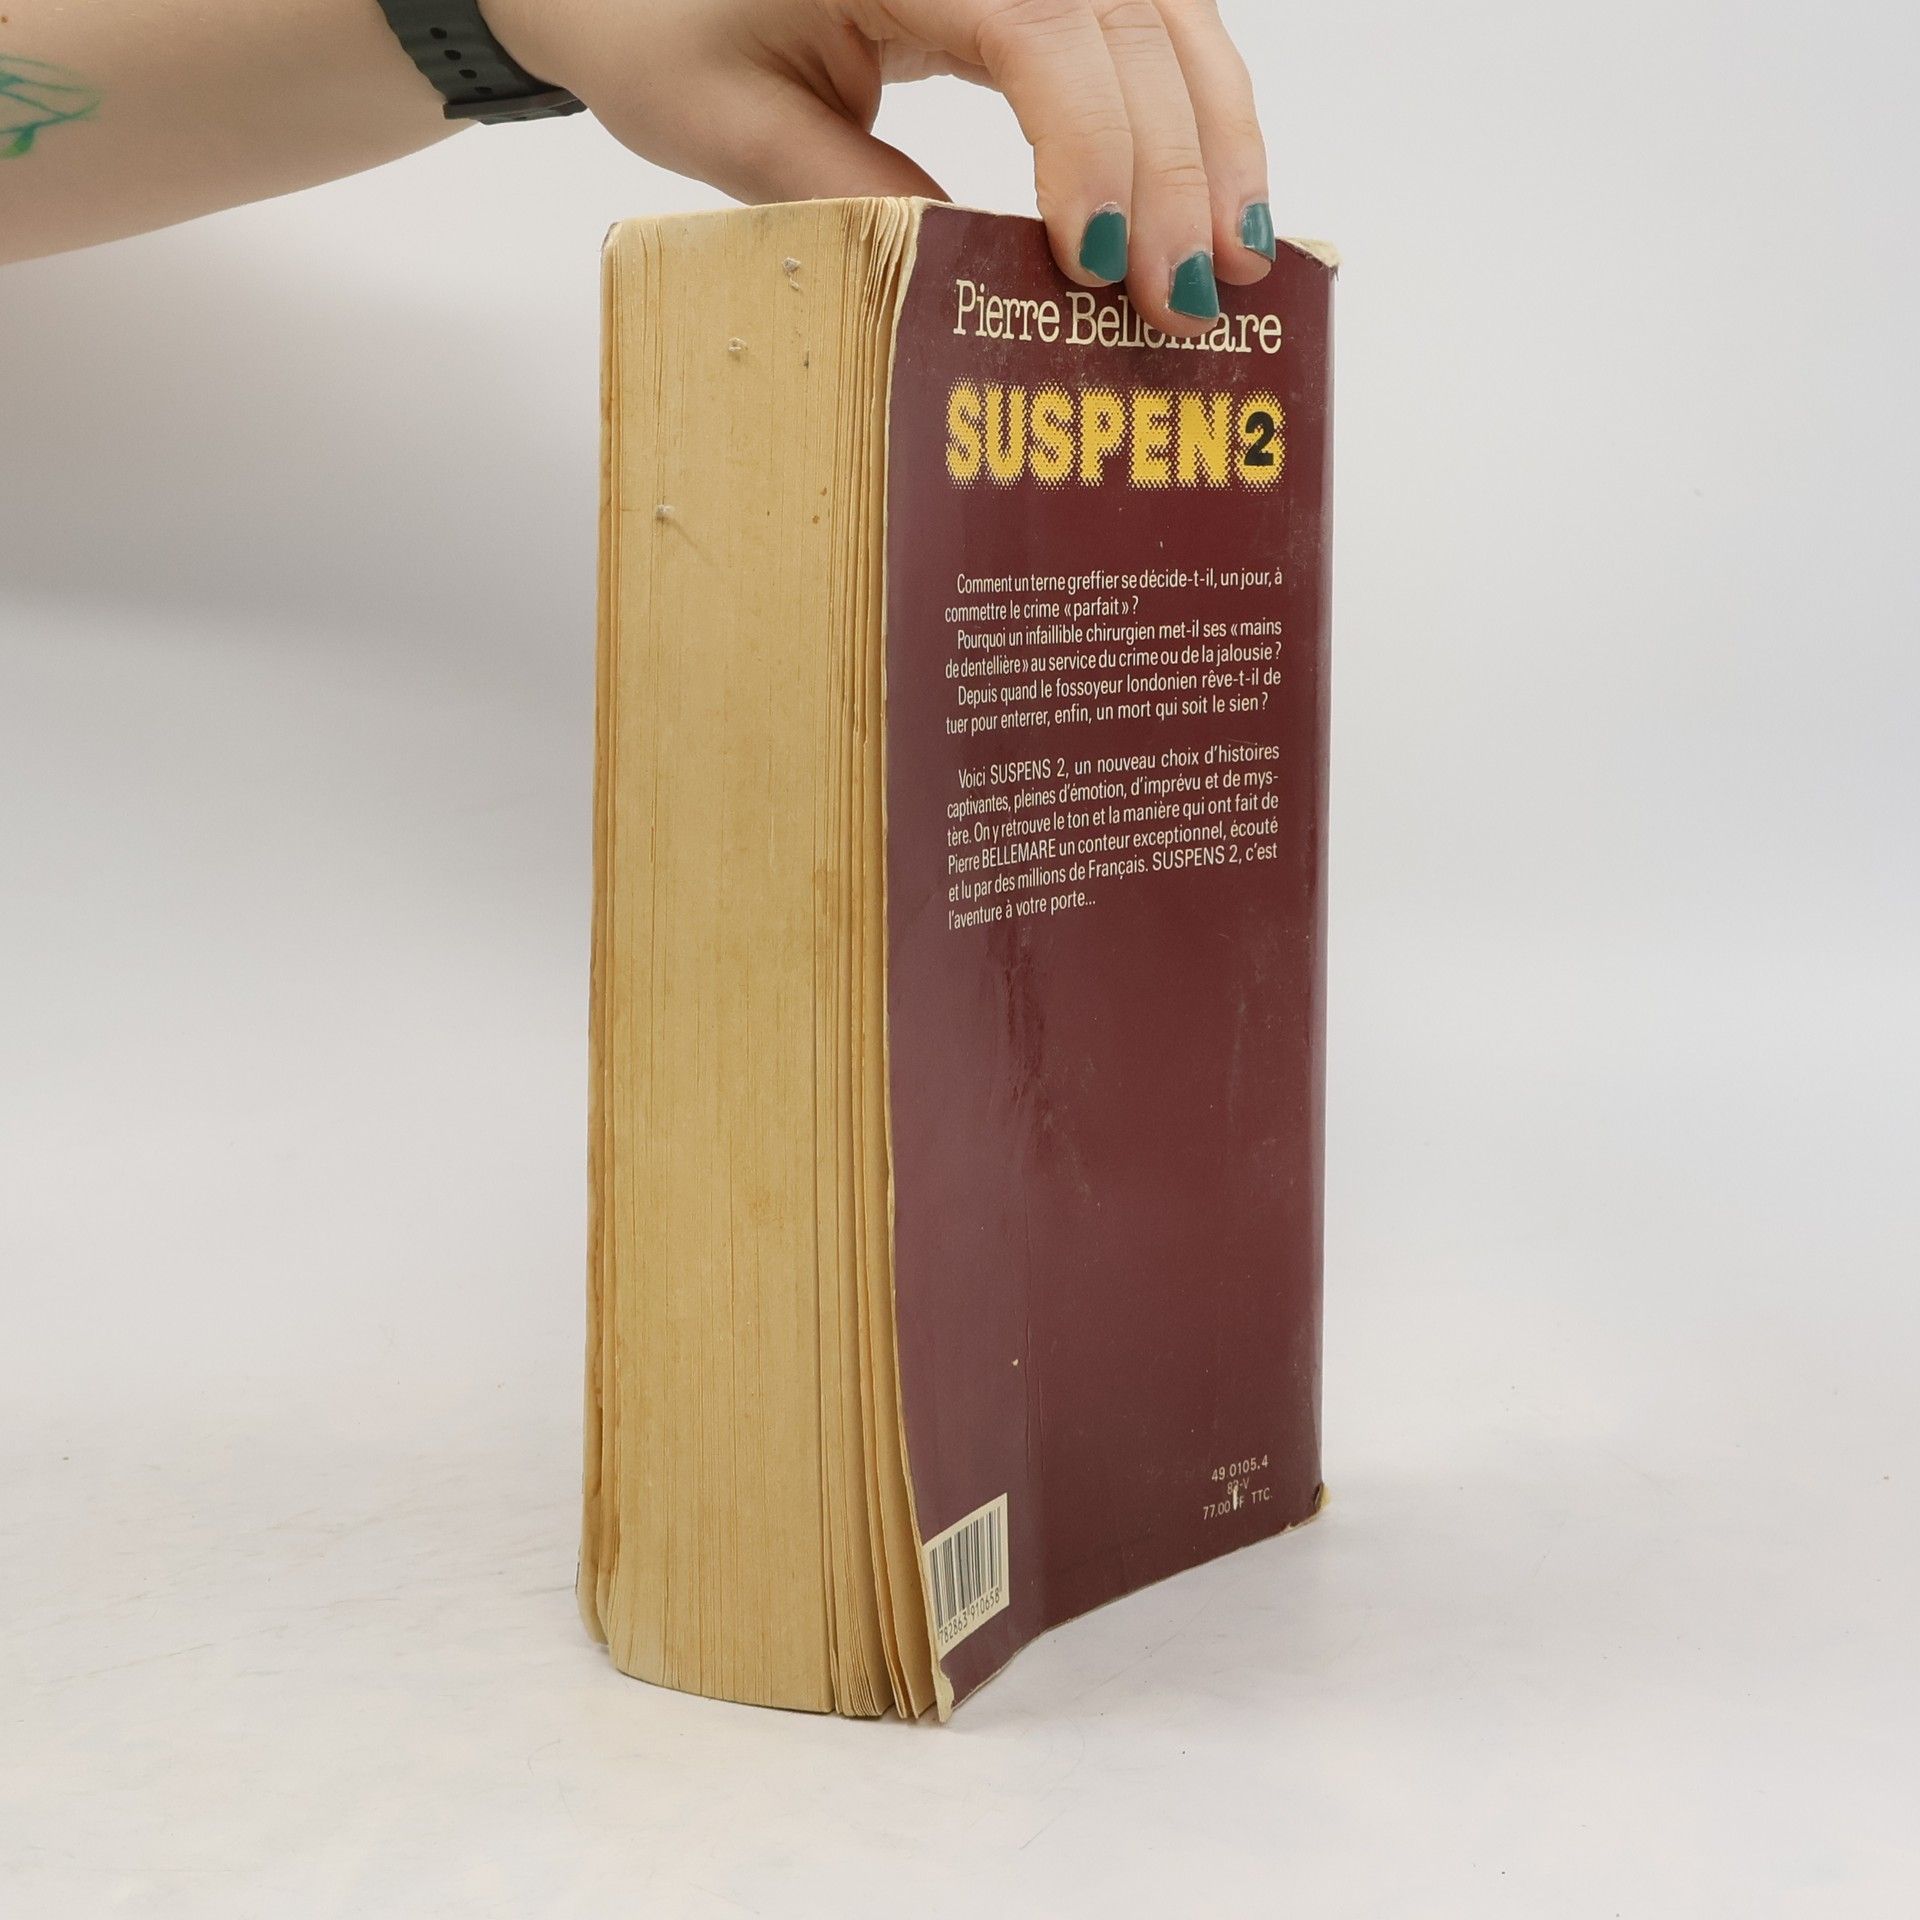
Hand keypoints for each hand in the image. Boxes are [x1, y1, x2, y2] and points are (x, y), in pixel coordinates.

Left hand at [486, 0, 1274, 336]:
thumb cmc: (658, 25)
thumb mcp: (744, 134)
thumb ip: (869, 204)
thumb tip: (996, 291)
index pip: (1042, 33)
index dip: (1094, 150)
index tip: (1105, 267)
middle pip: (1129, 23)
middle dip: (1176, 167)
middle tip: (1191, 301)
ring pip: (1164, 11)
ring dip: (1213, 135)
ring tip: (1239, 257)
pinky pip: (1139, 17)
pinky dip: (1186, 103)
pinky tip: (1215, 187)